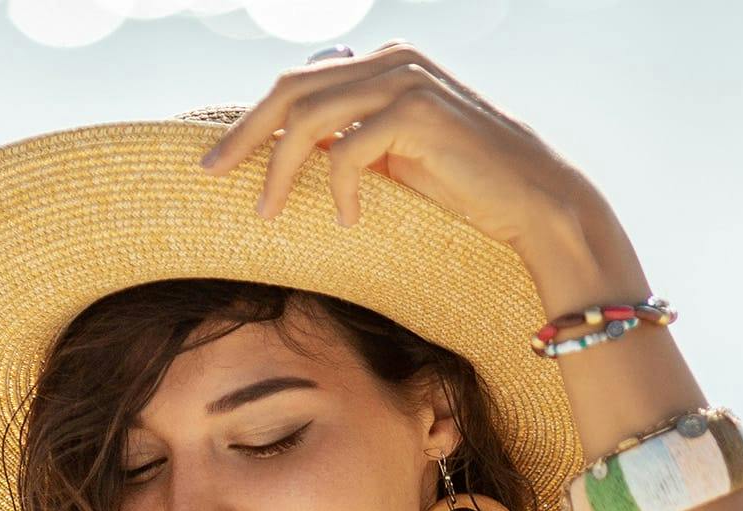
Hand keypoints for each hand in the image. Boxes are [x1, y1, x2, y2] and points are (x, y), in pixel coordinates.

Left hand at [198, 40, 593, 253]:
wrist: (533, 201)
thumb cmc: (466, 187)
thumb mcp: (396, 158)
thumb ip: (352, 140)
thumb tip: (293, 155)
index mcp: (384, 61)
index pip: (299, 81)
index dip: (253, 119)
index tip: (220, 158)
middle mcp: (392, 58)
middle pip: (290, 89)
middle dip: (243, 134)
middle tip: (209, 173)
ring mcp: (405, 79)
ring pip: (309, 117)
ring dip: (278, 169)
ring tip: (265, 211)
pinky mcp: (417, 112)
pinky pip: (347, 150)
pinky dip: (338, 190)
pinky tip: (347, 220)